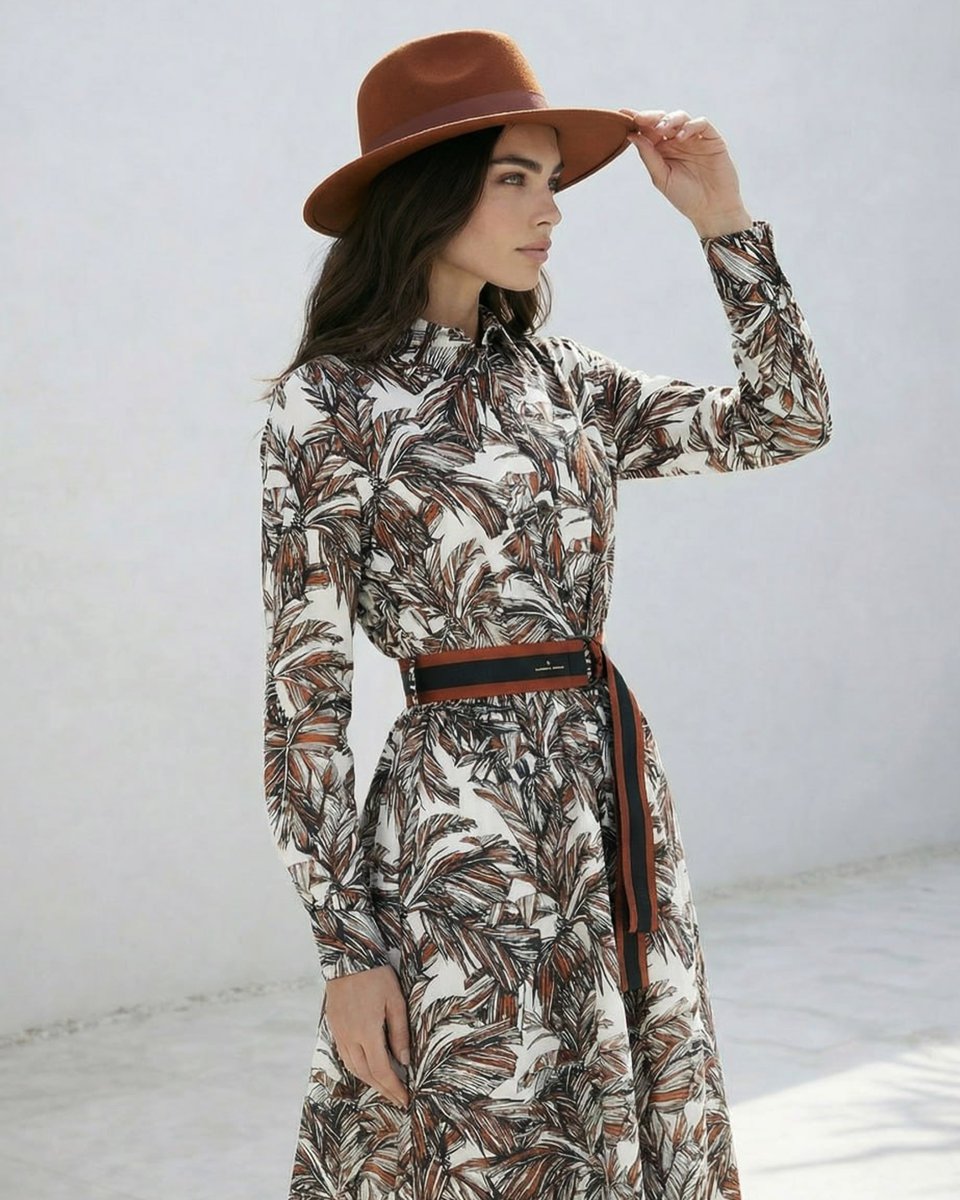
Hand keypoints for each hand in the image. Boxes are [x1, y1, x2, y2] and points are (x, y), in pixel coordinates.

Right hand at [324, 964, 410, 1108]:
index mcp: (367, 1032)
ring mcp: (339, 1033)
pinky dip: (357, 1068)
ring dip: (369, 1081)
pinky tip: (367, 1068)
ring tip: (385, 1087)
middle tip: (397, 1099)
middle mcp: (350, 1037)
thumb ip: (400, 1033)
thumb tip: (404, 1061)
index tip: (405, 1099)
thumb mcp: (396, 1001)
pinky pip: (345, 1056)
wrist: (348, 959)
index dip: (394, 1088)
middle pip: (366, 1074)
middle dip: (383, 1089)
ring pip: (353, 1068)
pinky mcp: (334, 1027)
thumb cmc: (376, 977)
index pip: (382, 1070)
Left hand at [618, 108, 749, 233]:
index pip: (648, 131)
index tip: (622, 114)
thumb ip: (648, 156)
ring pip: (681, 117)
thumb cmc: (685, 197)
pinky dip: (690, 126)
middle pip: (662, 120)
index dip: (637, 121)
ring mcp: (694, 138)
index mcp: (662, 150)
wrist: (712, 209)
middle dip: (651, 117)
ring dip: (669, 120)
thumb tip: (632, 136)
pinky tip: (681, 137)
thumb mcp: (661, 178)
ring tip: (661, 130)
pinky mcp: (712, 138)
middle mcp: (677, 141)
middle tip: (640, 119)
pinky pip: (701, 123)